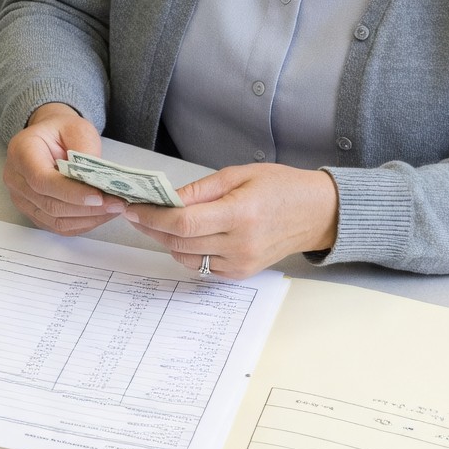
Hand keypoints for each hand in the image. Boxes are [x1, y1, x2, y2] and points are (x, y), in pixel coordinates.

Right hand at [3, 102, 123, 235]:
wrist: (49, 138)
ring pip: (54, 219)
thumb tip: (96, 182)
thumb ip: (84, 151)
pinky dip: (81, 224)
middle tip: (117, 204)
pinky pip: (57, 226)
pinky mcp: (32, 212)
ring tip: (113, 209)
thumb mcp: (77, 128)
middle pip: (49, 204)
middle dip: (86, 208)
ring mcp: (21, 198)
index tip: (99, 197)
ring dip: (87, 218)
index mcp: (22, 152)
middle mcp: (15, 178)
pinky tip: (100, 215)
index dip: (70, 192)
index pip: (42, 180)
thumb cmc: (62, 131)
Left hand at [123, 162, 339, 278]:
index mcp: (240, 214)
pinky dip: (189, 252)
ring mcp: (241, 262)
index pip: (183, 222)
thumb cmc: (280, 187)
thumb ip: (199, 190)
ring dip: (168, 240)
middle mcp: (240, 244)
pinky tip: (190, 235)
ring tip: (163, 222)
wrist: (316, 213)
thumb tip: (165, 198)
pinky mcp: (242, 273)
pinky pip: (202, 266)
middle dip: (152, 227)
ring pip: (186, 257)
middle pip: (179, 242)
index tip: (132, 208)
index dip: (152, 217)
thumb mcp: (238, 175)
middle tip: (137, 212)